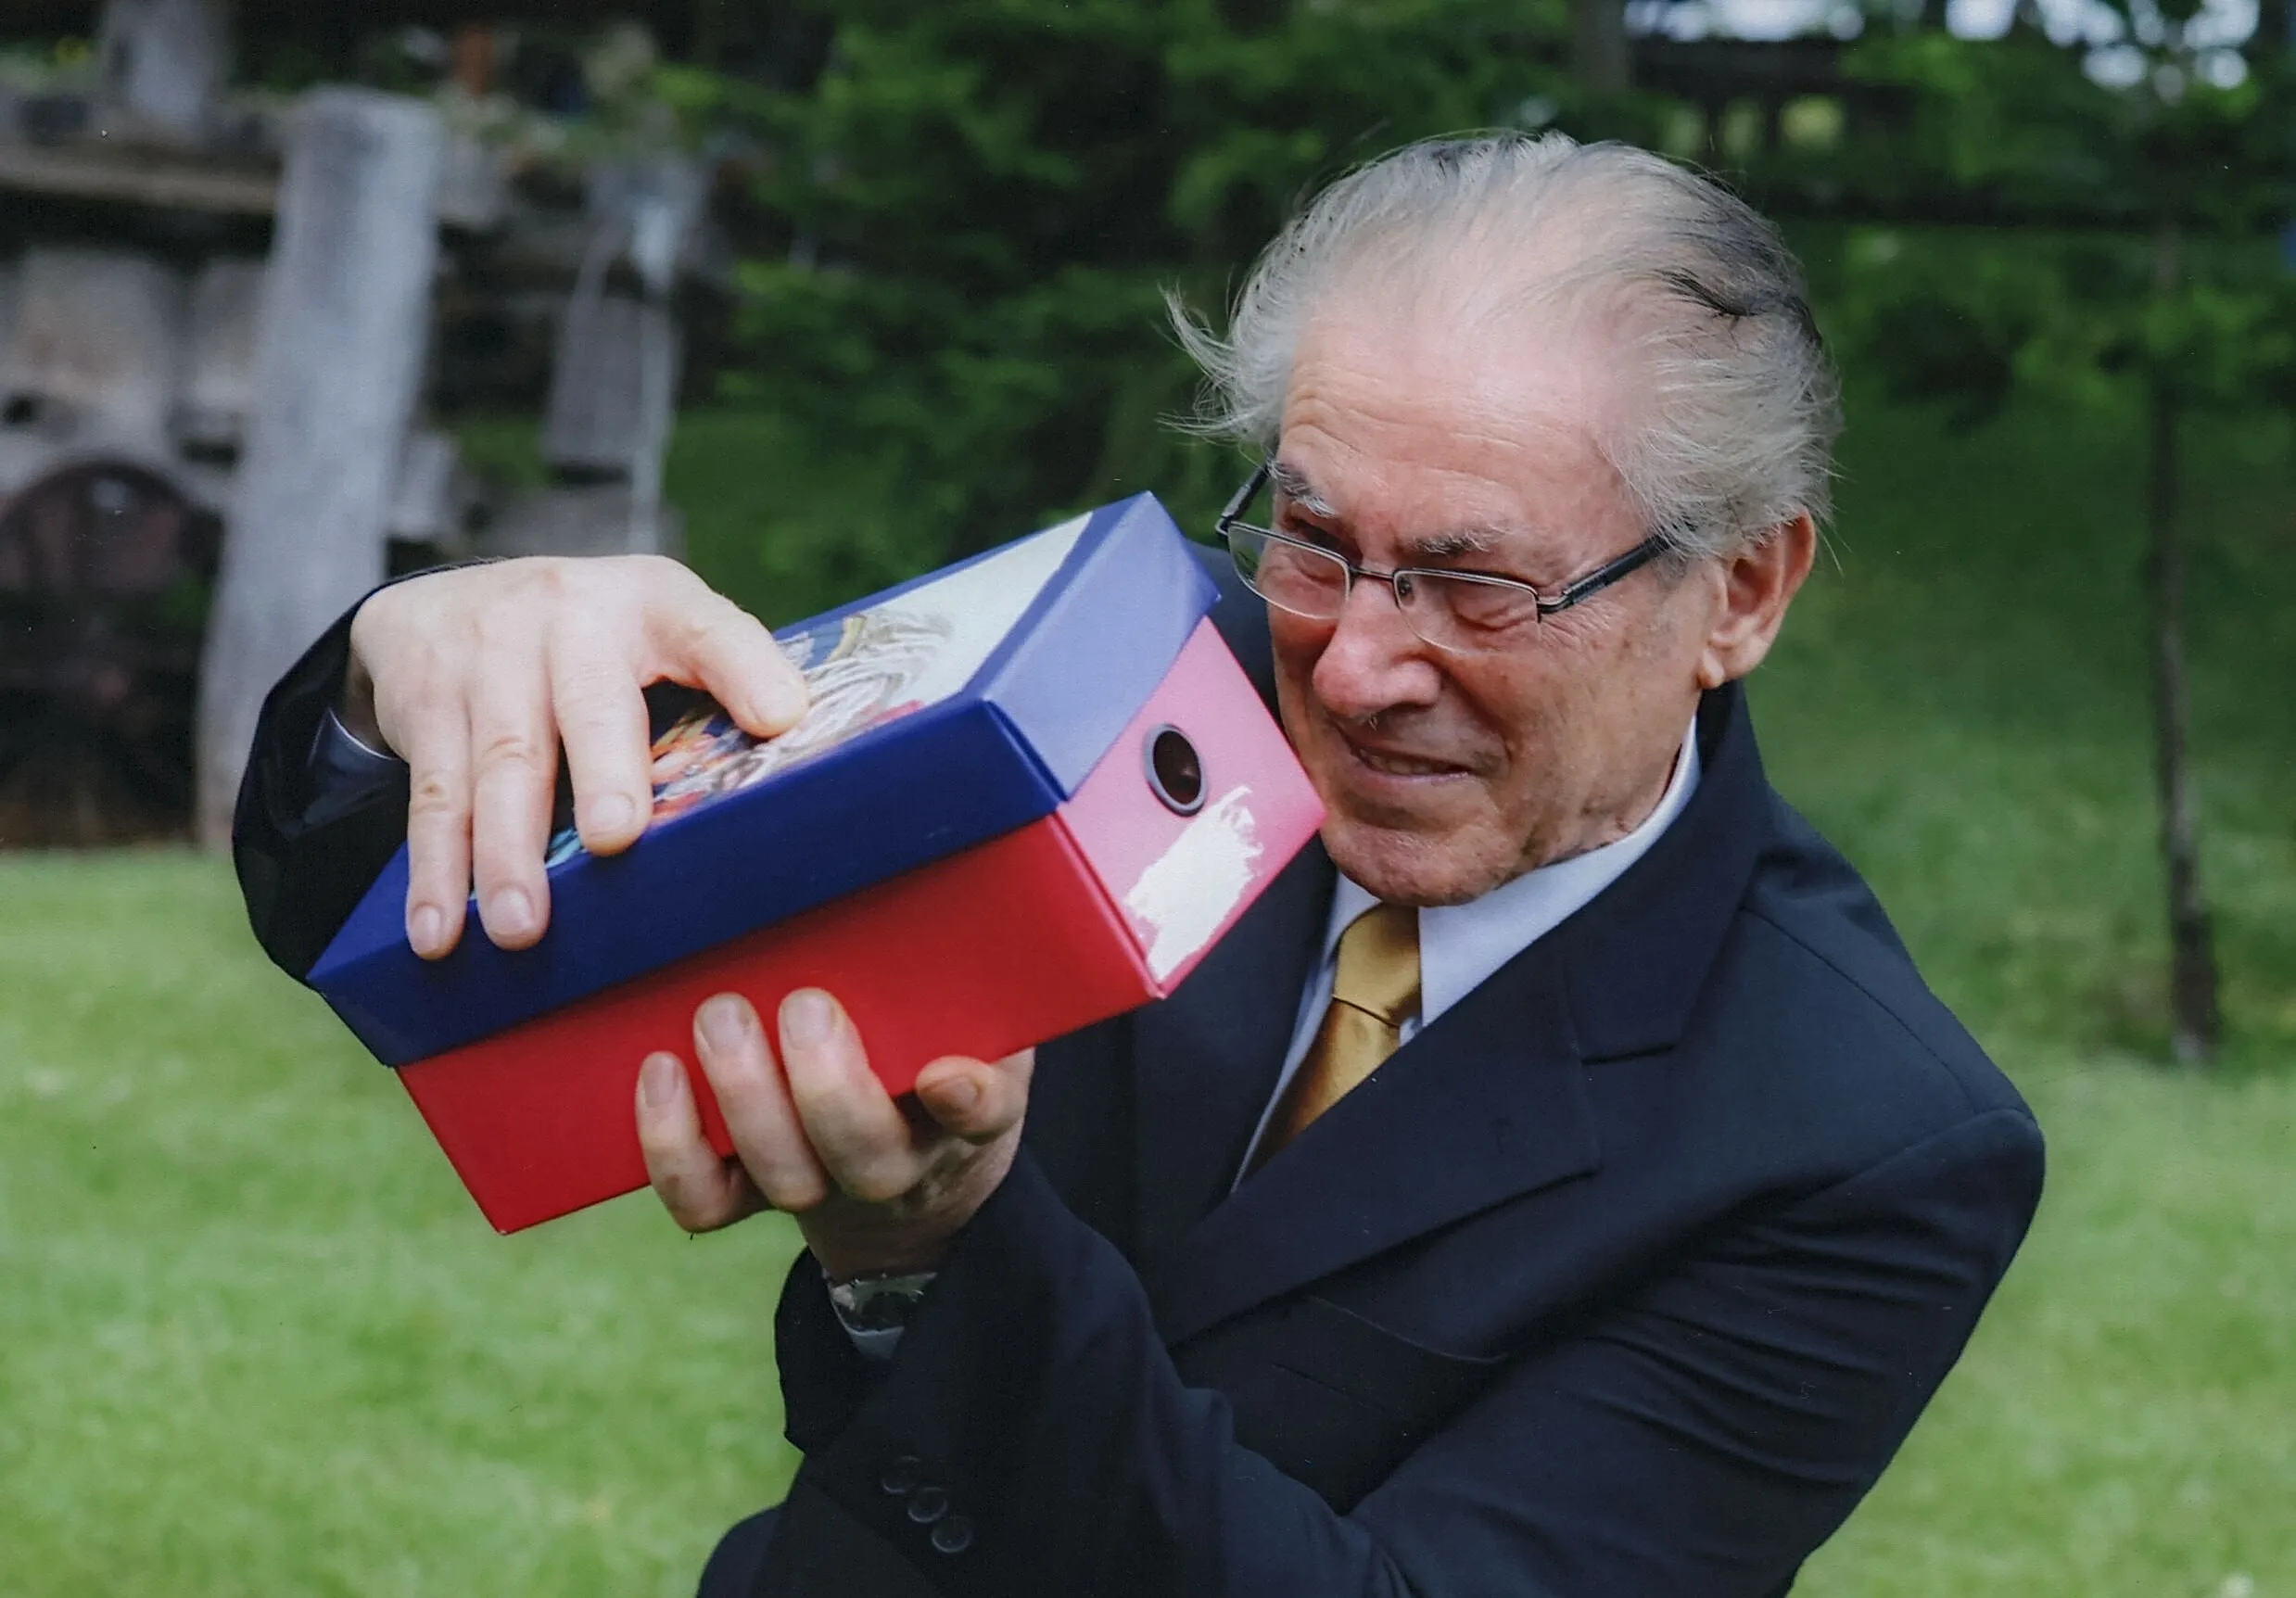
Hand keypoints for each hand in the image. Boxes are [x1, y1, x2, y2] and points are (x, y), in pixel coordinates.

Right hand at [343, 556, 805, 957]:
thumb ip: (720, 688)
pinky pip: (433, 794)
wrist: (448, 599)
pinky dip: (434, 871)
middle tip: (618, 839)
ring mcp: (491, 658)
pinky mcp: (427, 702)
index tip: (781, 716)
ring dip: (506, 855)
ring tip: (521, 928)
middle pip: (589, 705)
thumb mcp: (662, 632)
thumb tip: (808, 792)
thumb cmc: (596, 643)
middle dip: (603, 773)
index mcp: (654, 605)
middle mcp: (570, 619)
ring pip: (502, 765)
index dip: (746, 667)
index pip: (709, 629)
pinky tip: (438, 932)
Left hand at [635, 988, 1029, 1279]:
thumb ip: (948, 952)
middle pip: (869, 1157)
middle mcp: (898, 1157)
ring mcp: (821, 1183)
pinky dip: (672, 1145)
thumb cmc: (919, 1031)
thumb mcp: (958, 996)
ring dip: (745, 1098)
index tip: (942, 1073)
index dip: (969, 1102)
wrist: (890, 1143)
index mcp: (966, 1100)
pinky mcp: (749, 1193)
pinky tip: (660, 1070)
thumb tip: (903, 857)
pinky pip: (706, 1201)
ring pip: (788, 1180)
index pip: (986, 1112)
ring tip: (720, 1015)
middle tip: (803, 1003)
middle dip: (826, 1086)